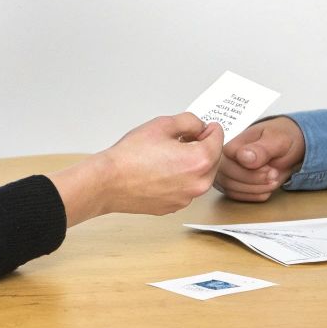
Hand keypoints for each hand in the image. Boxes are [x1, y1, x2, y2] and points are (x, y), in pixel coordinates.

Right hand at [51, 113, 222, 224]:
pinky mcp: (174, 206)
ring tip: (168, 154)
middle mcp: (198, 183)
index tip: (203, 127)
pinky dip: (180, 179)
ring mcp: (186, 198)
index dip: (210, 129)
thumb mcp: (162, 124)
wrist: (108, 182)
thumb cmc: (130, 156)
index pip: (218, 139)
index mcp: (199, 161)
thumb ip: (189, 121)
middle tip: (183, 138)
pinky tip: (161, 170)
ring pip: (199, 176)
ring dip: (191, 164)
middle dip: (202, 147)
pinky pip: (185, 188)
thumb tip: (199, 126)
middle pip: (213, 160)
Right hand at [215, 116, 303, 201]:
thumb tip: (242, 156)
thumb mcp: (277, 140)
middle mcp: (225, 160)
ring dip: (256, 190)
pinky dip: (255, 196)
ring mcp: (228, 174)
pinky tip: (268, 187)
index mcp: (231, 146)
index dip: (250, 172)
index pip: (228, 165)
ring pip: (232, 190)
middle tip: (274, 175)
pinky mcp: (234, 185)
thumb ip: (260, 148)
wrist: (287, 147)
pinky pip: (238, 196)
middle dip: (254, 181)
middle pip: (227, 179)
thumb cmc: (280, 139)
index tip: (270, 168)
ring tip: (273, 181)